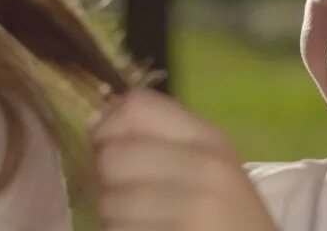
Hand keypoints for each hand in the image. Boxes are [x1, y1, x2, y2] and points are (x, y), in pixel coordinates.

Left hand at [91, 89, 278, 230]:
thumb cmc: (228, 218)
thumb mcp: (212, 168)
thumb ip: (165, 141)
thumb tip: (98, 121)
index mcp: (209, 138)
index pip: (136, 107)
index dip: (109, 127)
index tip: (110, 148)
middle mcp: (203, 167)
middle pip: (112, 157)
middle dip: (109, 182)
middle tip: (129, 199)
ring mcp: (192, 208)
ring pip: (109, 203)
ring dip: (114, 218)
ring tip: (143, 223)